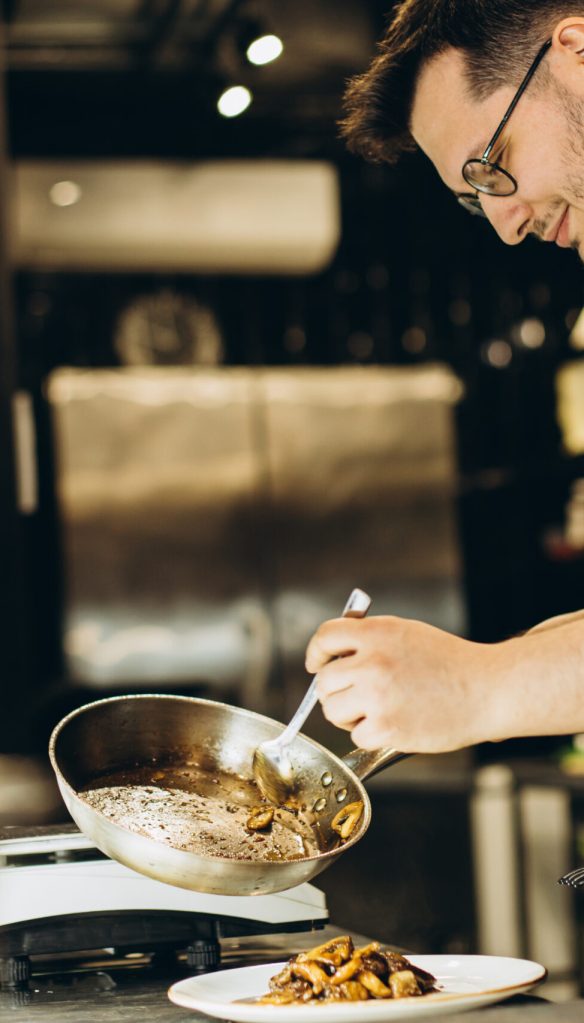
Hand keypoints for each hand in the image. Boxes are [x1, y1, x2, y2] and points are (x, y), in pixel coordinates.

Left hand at [305, 615, 511, 753]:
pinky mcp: (386, 728)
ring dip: (348, 715)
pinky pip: (356, 736)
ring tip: (376, 711)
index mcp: (377, 633)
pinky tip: (394, 725)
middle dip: (335, 690)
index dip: (317, 653)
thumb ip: (370, 638)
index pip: (325, 637)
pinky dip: (370, 735)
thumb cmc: (450, 662)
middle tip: (356, 696)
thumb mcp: (407, 632)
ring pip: (333, 711)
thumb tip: (334, 652)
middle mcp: (372, 663)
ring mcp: (377, 696)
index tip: (317, 664)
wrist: (487, 689)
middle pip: (324, 682)